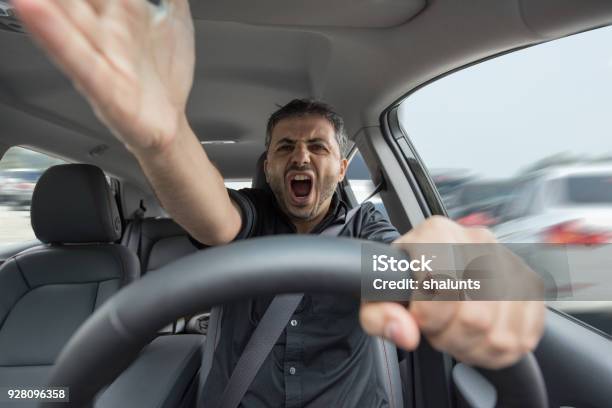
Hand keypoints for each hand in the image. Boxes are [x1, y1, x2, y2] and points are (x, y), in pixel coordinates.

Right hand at [13, 0, 194, 152]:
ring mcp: (101, 55)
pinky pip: (76, 57)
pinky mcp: (103, 87)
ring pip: (66, 15)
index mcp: (119, 7)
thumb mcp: (176, 17)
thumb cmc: (161, 75)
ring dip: (45, 0)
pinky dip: (55, 35)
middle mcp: (103, 27)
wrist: (167, 123)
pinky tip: (33, 9)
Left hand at [359, 216, 544, 368]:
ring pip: (501, 332)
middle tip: (436, 328)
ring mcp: (509, 262)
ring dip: (472, 346)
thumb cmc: (405, 280)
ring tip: (454, 332)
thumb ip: (380, 315)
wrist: (430, 267)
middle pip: (476, 316)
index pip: (442, 285)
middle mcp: (478, 241)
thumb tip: (405, 332)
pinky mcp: (530, 285)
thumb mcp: (376, 296)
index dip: (426, 316)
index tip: (418, 316)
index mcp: (437, 233)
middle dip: (449, 336)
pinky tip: (476, 337)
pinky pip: (524, 337)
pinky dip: (497, 350)